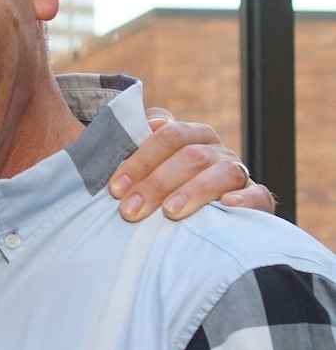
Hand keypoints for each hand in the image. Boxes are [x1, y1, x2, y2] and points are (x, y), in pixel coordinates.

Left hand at [108, 110, 274, 221]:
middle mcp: (212, 149)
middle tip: (129, 211)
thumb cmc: (161, 188)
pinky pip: (259, 194)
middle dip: (156, 183)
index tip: (113, 188)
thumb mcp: (143, 170)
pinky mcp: (256, 198)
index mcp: (187, 136)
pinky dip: (246, 200)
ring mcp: (236, 172)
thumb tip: (92, 146)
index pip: (166, 135)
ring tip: (170, 213)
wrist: (204, 214)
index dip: (139, 160)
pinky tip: (228, 208)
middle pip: (188, 155)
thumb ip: (126, 151)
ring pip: (222, 172)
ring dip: (193, 192)